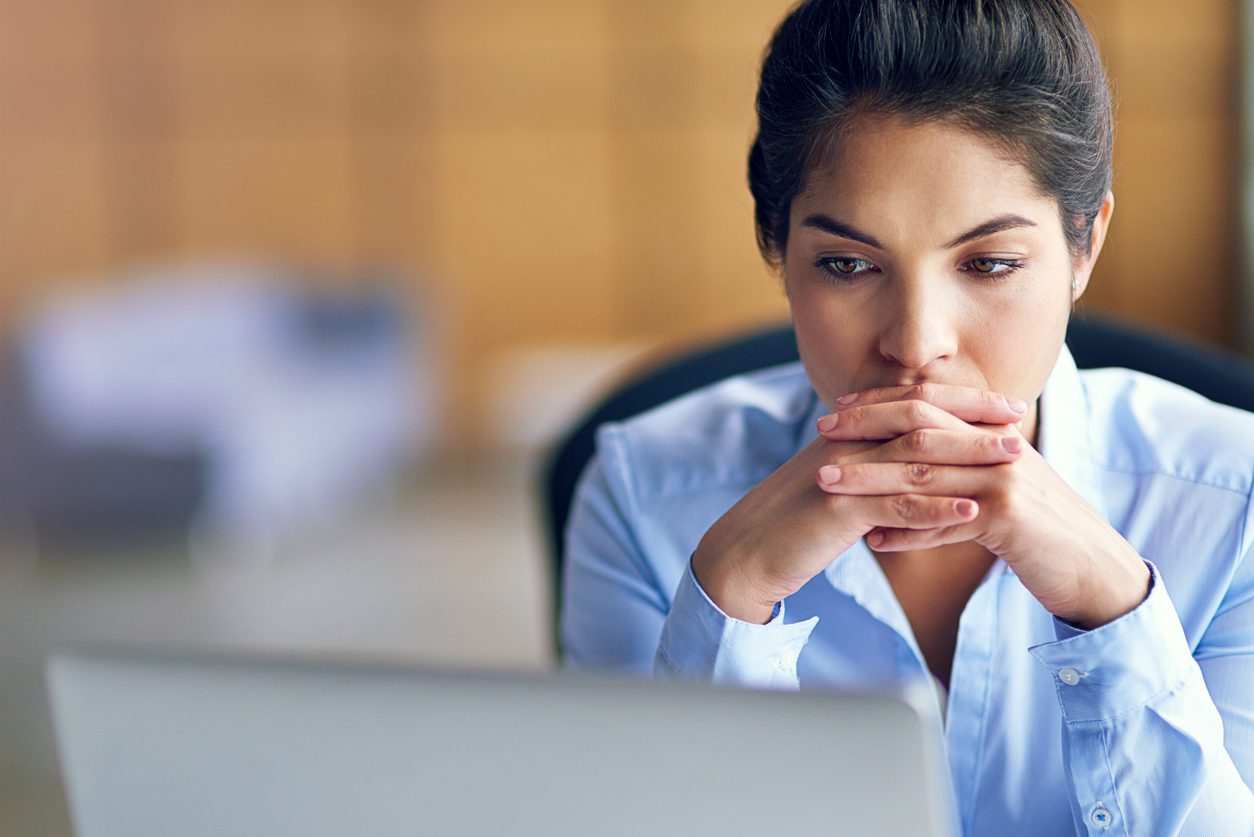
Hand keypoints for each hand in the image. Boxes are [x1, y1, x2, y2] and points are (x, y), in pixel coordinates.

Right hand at [691, 389, 1025, 622]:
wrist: (745, 552)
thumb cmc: (794, 524)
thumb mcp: (838, 486)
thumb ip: (874, 469)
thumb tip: (917, 464)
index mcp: (849, 433)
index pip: (913, 403)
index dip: (962, 401)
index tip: (1006, 406)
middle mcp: (846, 443)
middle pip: (920, 419)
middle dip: (974, 419)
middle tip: (1020, 422)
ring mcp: (842, 473)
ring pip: (915, 456)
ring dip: (969, 456)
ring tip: (1015, 462)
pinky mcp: (837, 509)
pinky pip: (895, 505)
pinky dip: (937, 508)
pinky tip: (973, 512)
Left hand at [817, 384, 1149, 628]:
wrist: (1095, 569)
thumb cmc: (1040, 534)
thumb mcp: (997, 494)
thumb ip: (958, 476)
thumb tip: (904, 482)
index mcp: (994, 435)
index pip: (930, 406)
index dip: (881, 404)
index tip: (837, 410)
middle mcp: (999, 448)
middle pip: (921, 428)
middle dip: (865, 428)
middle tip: (820, 432)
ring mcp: (1005, 480)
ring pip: (924, 474)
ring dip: (870, 480)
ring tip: (827, 484)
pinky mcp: (1009, 518)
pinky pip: (945, 522)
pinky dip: (907, 532)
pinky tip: (873, 541)